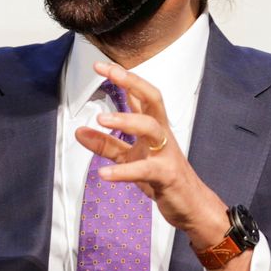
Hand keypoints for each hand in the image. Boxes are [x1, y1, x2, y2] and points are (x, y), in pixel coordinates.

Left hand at [74, 63, 228, 241]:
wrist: (191, 205)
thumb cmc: (161, 176)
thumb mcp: (130, 158)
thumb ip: (106, 145)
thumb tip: (79, 131)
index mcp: (154, 126)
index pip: (139, 95)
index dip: (123, 77)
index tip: (100, 65)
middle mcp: (162, 134)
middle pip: (152, 99)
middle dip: (132, 82)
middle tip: (109, 72)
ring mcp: (166, 153)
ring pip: (151, 128)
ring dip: (127, 120)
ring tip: (100, 119)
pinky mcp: (166, 175)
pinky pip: (145, 170)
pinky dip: (123, 172)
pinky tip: (104, 174)